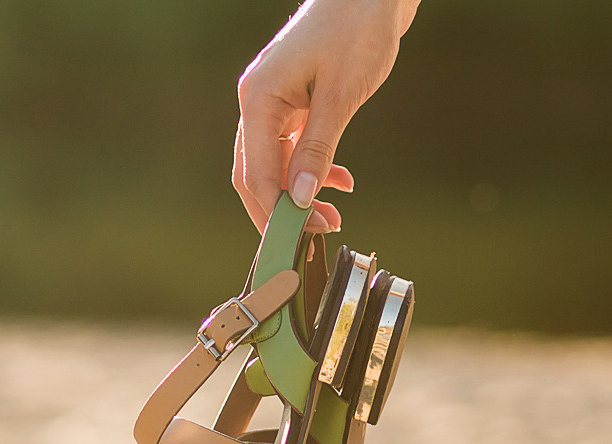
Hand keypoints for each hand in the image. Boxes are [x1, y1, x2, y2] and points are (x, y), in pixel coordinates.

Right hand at [233, 0, 416, 233]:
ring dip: (300, 194)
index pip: (257, 174)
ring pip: (276, 164)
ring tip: (335, 216)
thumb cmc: (355, 33)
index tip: (299, 242)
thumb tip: (299, 197)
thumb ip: (319, 149)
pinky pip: (293, 148)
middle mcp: (258, 102)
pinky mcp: (294, 102)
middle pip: (256, 175)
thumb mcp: (340, 96)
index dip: (276, 215)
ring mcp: (274, 102)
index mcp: (259, 99)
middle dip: (283, 211)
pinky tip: (342, 184)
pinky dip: (314, 169)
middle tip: (318, 235)